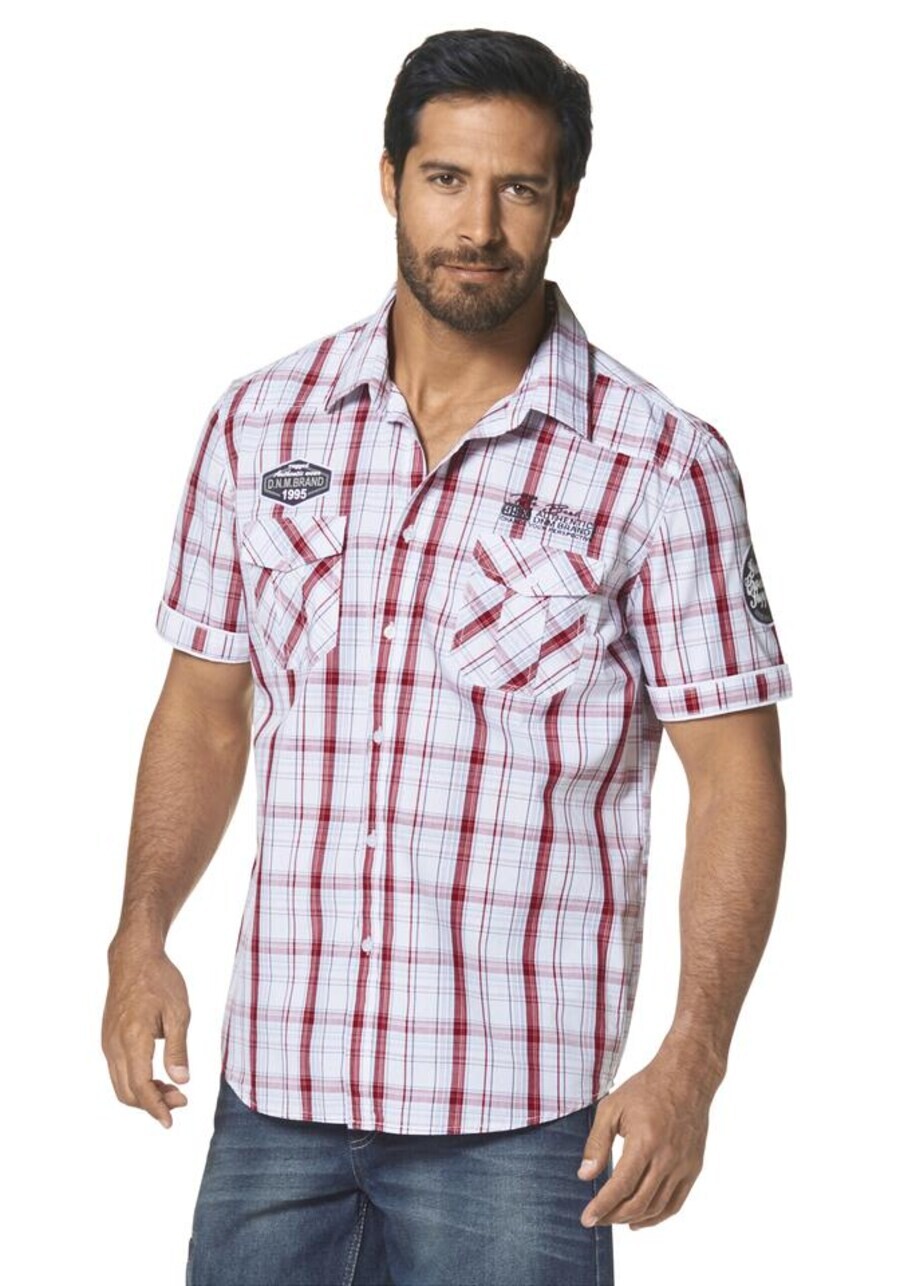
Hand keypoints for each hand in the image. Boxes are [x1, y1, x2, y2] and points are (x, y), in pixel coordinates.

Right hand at [102, 935, 191, 1128]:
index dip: (155, 1108)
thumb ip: (178, 1048)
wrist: (133, 958)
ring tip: (172, 1090)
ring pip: (120, 1084)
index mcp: (133, 1039)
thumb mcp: (178, 1012)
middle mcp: (114, 1045)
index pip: (140, 1087)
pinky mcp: (108, 1039)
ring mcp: (108, 1043)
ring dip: (143, 1095)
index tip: (170, 1121)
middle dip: (152, 1105)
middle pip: (127, 1093)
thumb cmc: (160, 980)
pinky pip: (118, 1071)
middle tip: (181, 1101)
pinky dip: (135, 1082)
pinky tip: (157, 1076)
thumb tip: (181, 1080)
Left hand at [577, 1036, 723, 1229]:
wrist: (686, 1078)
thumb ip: (597, 1143)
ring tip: (614, 1219)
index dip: (602, 1206)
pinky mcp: (693, 1168)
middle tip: (597, 1219)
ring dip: (634, 1219)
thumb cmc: (645, 1089)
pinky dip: (658, 1216)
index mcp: (645, 1142)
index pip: (621, 1187)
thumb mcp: (612, 1108)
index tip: (587, 1219)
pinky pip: (676, 1203)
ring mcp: (683, 1166)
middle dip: (613, 1216)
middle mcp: (667, 1159)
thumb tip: (584, 1176)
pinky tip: (641, 1218)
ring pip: (657, 1208)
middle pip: (638, 1203)